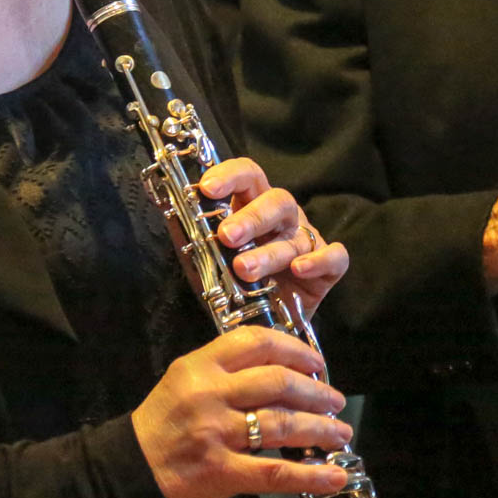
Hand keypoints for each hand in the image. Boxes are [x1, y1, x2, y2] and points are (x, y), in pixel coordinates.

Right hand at [132, 327, 353, 497]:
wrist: (129, 472)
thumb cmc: (162, 424)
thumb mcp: (184, 381)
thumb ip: (226, 370)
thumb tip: (283, 370)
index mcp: (200, 365)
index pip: (256, 342)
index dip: (295, 349)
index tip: (317, 362)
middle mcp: (209, 394)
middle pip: (278, 382)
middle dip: (316, 391)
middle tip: (335, 400)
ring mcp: (216, 433)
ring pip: (282, 424)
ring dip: (320, 429)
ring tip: (341, 432)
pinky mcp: (221, 472)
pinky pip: (275, 473)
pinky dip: (310, 476)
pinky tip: (335, 476)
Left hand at [200, 157, 348, 321]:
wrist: (263, 322)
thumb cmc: (234, 283)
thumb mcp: (203, 258)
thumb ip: (187, 232)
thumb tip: (163, 203)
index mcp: (253, 205)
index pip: (248, 175)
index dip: (230, 176)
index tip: (207, 188)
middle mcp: (283, 218)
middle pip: (276, 201)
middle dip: (251, 218)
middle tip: (227, 237)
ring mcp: (307, 240)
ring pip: (295, 237)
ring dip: (269, 253)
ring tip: (245, 270)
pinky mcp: (328, 268)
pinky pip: (334, 257)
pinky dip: (319, 261)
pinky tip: (299, 269)